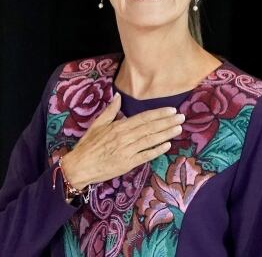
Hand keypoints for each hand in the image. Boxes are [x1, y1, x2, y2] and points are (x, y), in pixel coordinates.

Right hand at [60, 92, 183, 189]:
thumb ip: (110, 111)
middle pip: (150, 128)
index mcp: (118, 126)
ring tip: (178, 128)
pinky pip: (145, 155)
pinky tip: (167, 145)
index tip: (171, 109)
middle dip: (167, 122)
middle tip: (181, 117)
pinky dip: (157, 150)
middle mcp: (125, 137)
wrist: (80, 166)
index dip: (158, 114)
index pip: (143, 118)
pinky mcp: (128, 163)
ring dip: (166, 134)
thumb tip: (118, 96)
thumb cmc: (88, 145)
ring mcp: (128, 151)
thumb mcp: (97, 124)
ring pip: (150, 140)